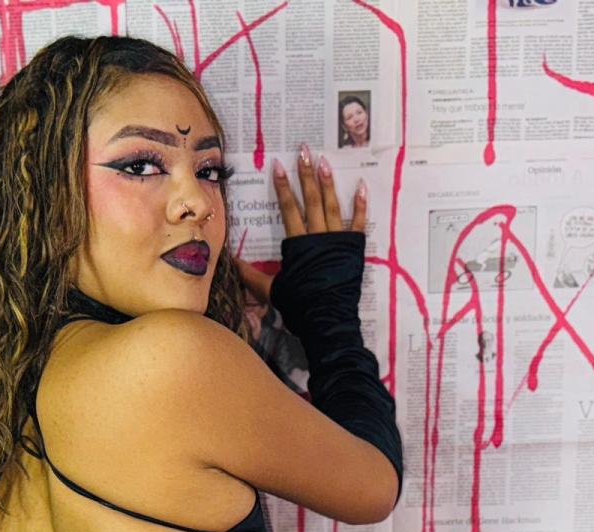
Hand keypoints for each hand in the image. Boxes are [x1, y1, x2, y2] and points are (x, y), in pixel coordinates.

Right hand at [233, 143, 367, 305]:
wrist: (328, 318)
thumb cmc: (299, 305)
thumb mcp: (272, 291)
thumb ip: (252, 275)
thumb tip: (232, 263)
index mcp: (298, 244)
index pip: (289, 208)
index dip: (283, 187)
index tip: (278, 166)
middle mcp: (318, 237)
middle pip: (312, 200)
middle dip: (306, 174)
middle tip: (304, 151)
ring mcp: (338, 241)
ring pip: (333, 206)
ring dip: (328, 183)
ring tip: (324, 161)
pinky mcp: (354, 249)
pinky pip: (358, 223)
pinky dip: (361, 206)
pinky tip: (361, 187)